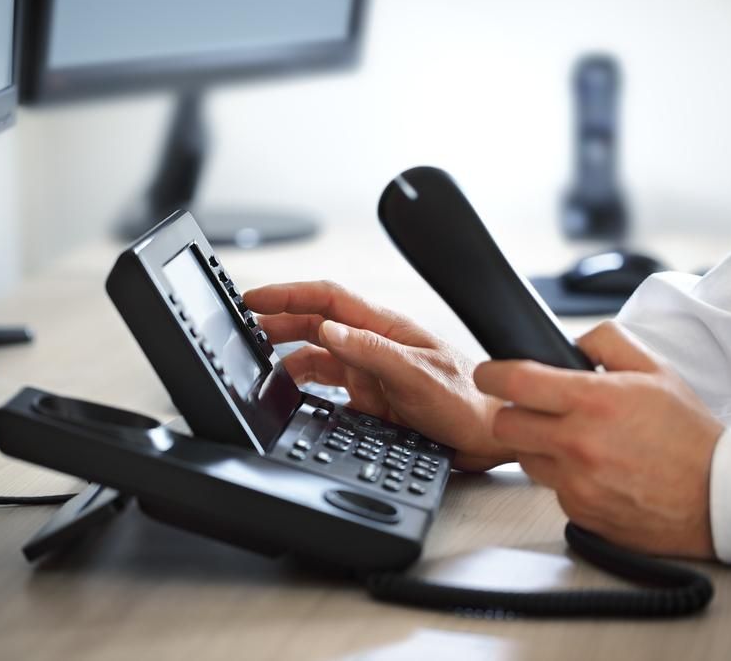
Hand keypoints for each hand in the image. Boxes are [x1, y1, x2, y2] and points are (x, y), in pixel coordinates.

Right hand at [244, 281, 512, 470]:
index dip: (289, 294)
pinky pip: (327, 386)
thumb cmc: (466, 401)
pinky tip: (287, 392)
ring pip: (316, 354)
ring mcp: (370, 371)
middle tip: (243, 328)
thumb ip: (371, 351)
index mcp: (384, 328)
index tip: (254, 297)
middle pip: (315, 322)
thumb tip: (328, 329)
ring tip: (257, 360)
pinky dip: (303, 386)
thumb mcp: (417, 374)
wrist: (488, 437)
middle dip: (277, 321)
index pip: (328, 298)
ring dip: (286, 354)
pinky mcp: (370, 398)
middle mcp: (373, 345)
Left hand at [473, 321, 723, 557]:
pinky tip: (595, 471)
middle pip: (504, 425)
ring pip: (525, 458)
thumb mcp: (655, 370)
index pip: (514, 382)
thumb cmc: (689, 436)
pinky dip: (565, 478)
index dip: (491, 374)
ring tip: (575, 442)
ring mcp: (577, 483)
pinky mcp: (580, 513)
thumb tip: (571, 342)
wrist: (719, 497)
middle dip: (512, 413)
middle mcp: (579, 444)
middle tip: (534, 410)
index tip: (488, 373)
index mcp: (594, 401)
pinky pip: (552, 489)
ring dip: (539, 447)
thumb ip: (608, 342)